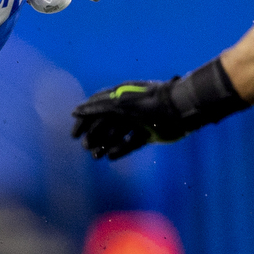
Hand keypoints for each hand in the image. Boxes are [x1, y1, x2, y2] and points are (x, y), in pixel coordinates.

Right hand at [69, 80, 184, 159]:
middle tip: (84, 147)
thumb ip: (97, 107)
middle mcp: (127, 107)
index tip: (73, 134)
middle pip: (105, 122)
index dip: (83, 119)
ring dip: (105, 144)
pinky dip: (121, 150)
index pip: (95, 106)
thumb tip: (74, 111)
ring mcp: (138, 121)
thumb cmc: (149, 104)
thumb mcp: (119, 105)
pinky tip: (111, 157)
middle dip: (93, 134)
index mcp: (120, 95)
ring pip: (117, 134)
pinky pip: (132, 143)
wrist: (180, 109)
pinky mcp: (149, 134)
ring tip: (95, 156)